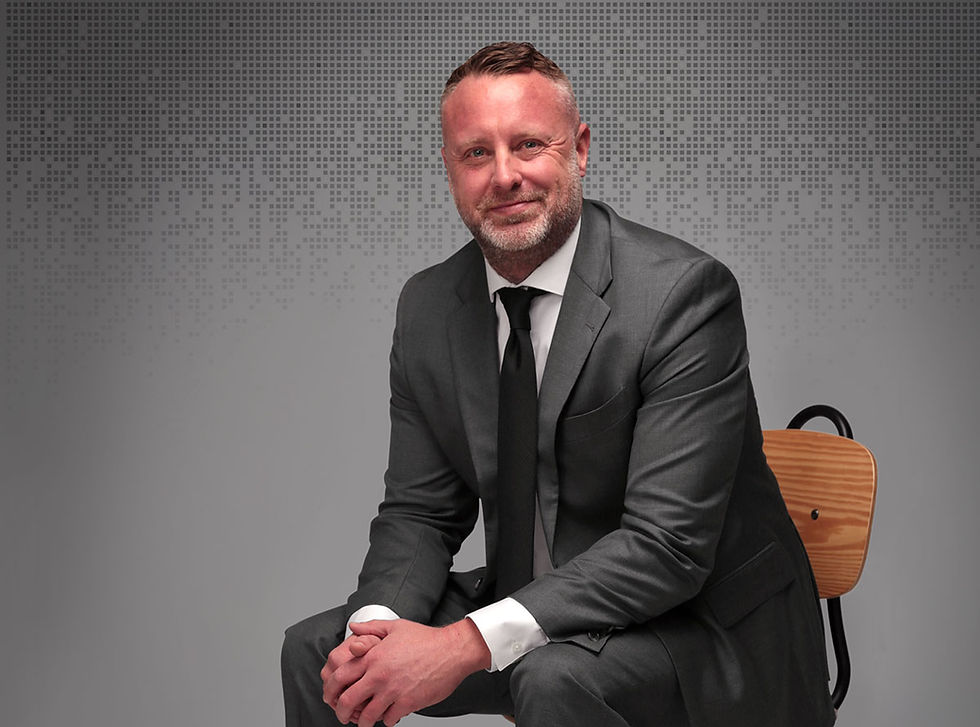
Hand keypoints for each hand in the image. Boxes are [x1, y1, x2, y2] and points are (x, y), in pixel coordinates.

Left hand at [323, 618, 490, 725]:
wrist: (452, 650)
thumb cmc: (426, 638)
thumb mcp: (395, 627)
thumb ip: (371, 628)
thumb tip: (353, 628)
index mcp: (373, 656)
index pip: (340, 676)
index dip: (331, 689)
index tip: (331, 696)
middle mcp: (380, 674)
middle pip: (348, 700)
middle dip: (341, 712)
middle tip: (342, 716)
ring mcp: (393, 690)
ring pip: (367, 715)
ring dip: (362, 722)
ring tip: (363, 723)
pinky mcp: (407, 702)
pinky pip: (389, 719)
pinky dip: (386, 720)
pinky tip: (388, 716)